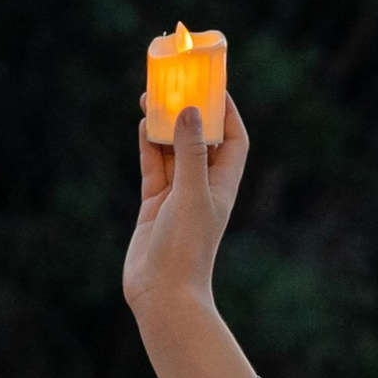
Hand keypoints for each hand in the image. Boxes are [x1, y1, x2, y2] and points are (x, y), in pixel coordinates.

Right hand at [124, 90, 249, 323]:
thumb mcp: (191, 194)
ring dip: (164, 125)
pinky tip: (143, 125)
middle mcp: (203, 188)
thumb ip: (191, 152)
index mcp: (223, 185)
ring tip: (151, 96)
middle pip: (200, 139)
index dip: (227, 112)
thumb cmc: (186, 249)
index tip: (213, 85)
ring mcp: (177, 196)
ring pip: (172, 150)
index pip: (234, 140)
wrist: (163, 295)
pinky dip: (148, 146)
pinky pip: (153, 167)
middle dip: (190, 112)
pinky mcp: (154, 205)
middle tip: (176, 82)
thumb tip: (190, 109)